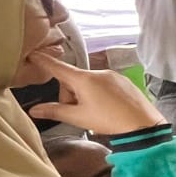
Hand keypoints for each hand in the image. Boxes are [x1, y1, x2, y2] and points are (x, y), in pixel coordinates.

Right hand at [24, 51, 165, 134]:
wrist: (143, 124)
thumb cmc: (109, 120)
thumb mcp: (78, 117)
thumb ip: (55, 111)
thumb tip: (34, 110)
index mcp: (84, 78)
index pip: (58, 67)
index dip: (44, 61)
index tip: (32, 52)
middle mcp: (98, 72)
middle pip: (73, 80)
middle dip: (70, 96)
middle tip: (78, 113)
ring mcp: (112, 75)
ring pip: (88, 84)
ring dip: (84, 96)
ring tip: (94, 113)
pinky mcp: (123, 81)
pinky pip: (103, 85)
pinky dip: (98, 95)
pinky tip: (106, 110)